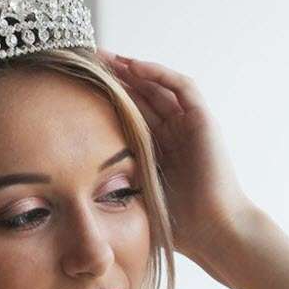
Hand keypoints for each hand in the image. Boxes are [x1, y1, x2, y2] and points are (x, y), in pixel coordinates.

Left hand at [97, 48, 255, 262]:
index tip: (77, 87)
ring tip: (105, 56)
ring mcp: (190, 125)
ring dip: (133, 69)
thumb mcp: (135, 194)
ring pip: (159, 86)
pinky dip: (159, 74)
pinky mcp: (204, 120)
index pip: (130, 114)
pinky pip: (181, 87)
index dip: (106, 98)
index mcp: (159, 150)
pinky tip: (133, 66)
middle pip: (142, 95)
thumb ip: (115, 180)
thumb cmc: (177, 225)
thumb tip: (74, 180)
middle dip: (116, 77)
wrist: (213, 231)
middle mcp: (175, 133)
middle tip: (87, 59)